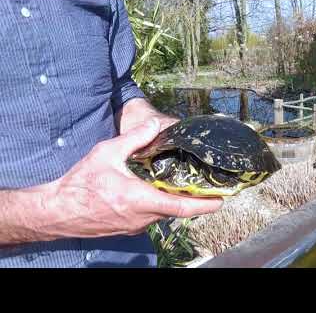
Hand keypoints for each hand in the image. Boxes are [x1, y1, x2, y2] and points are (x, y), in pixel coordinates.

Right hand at [42, 118, 222, 238]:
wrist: (57, 211)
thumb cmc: (80, 183)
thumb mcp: (107, 153)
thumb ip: (135, 139)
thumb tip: (156, 124)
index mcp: (140, 199)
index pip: (181, 207)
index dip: (204, 204)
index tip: (221, 200)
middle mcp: (142, 217)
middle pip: (177, 211)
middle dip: (195, 201)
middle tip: (208, 188)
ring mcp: (136, 225)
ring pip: (164, 214)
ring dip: (177, 202)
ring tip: (187, 187)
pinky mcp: (129, 227)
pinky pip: (152, 217)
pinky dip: (161, 205)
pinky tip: (160, 191)